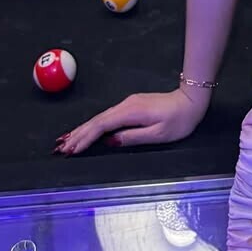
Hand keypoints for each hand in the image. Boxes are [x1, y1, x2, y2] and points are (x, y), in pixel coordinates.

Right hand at [53, 88, 208, 155]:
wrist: (191, 100)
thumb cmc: (179, 121)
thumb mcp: (158, 134)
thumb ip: (133, 137)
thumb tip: (110, 141)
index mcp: (131, 112)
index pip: (102, 126)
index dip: (85, 138)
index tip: (71, 150)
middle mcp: (125, 105)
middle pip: (97, 121)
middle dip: (78, 135)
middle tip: (60, 148)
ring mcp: (127, 104)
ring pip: (101, 118)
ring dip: (83, 130)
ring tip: (67, 142)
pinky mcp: (130, 106)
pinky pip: (107, 117)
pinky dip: (94, 126)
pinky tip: (87, 131)